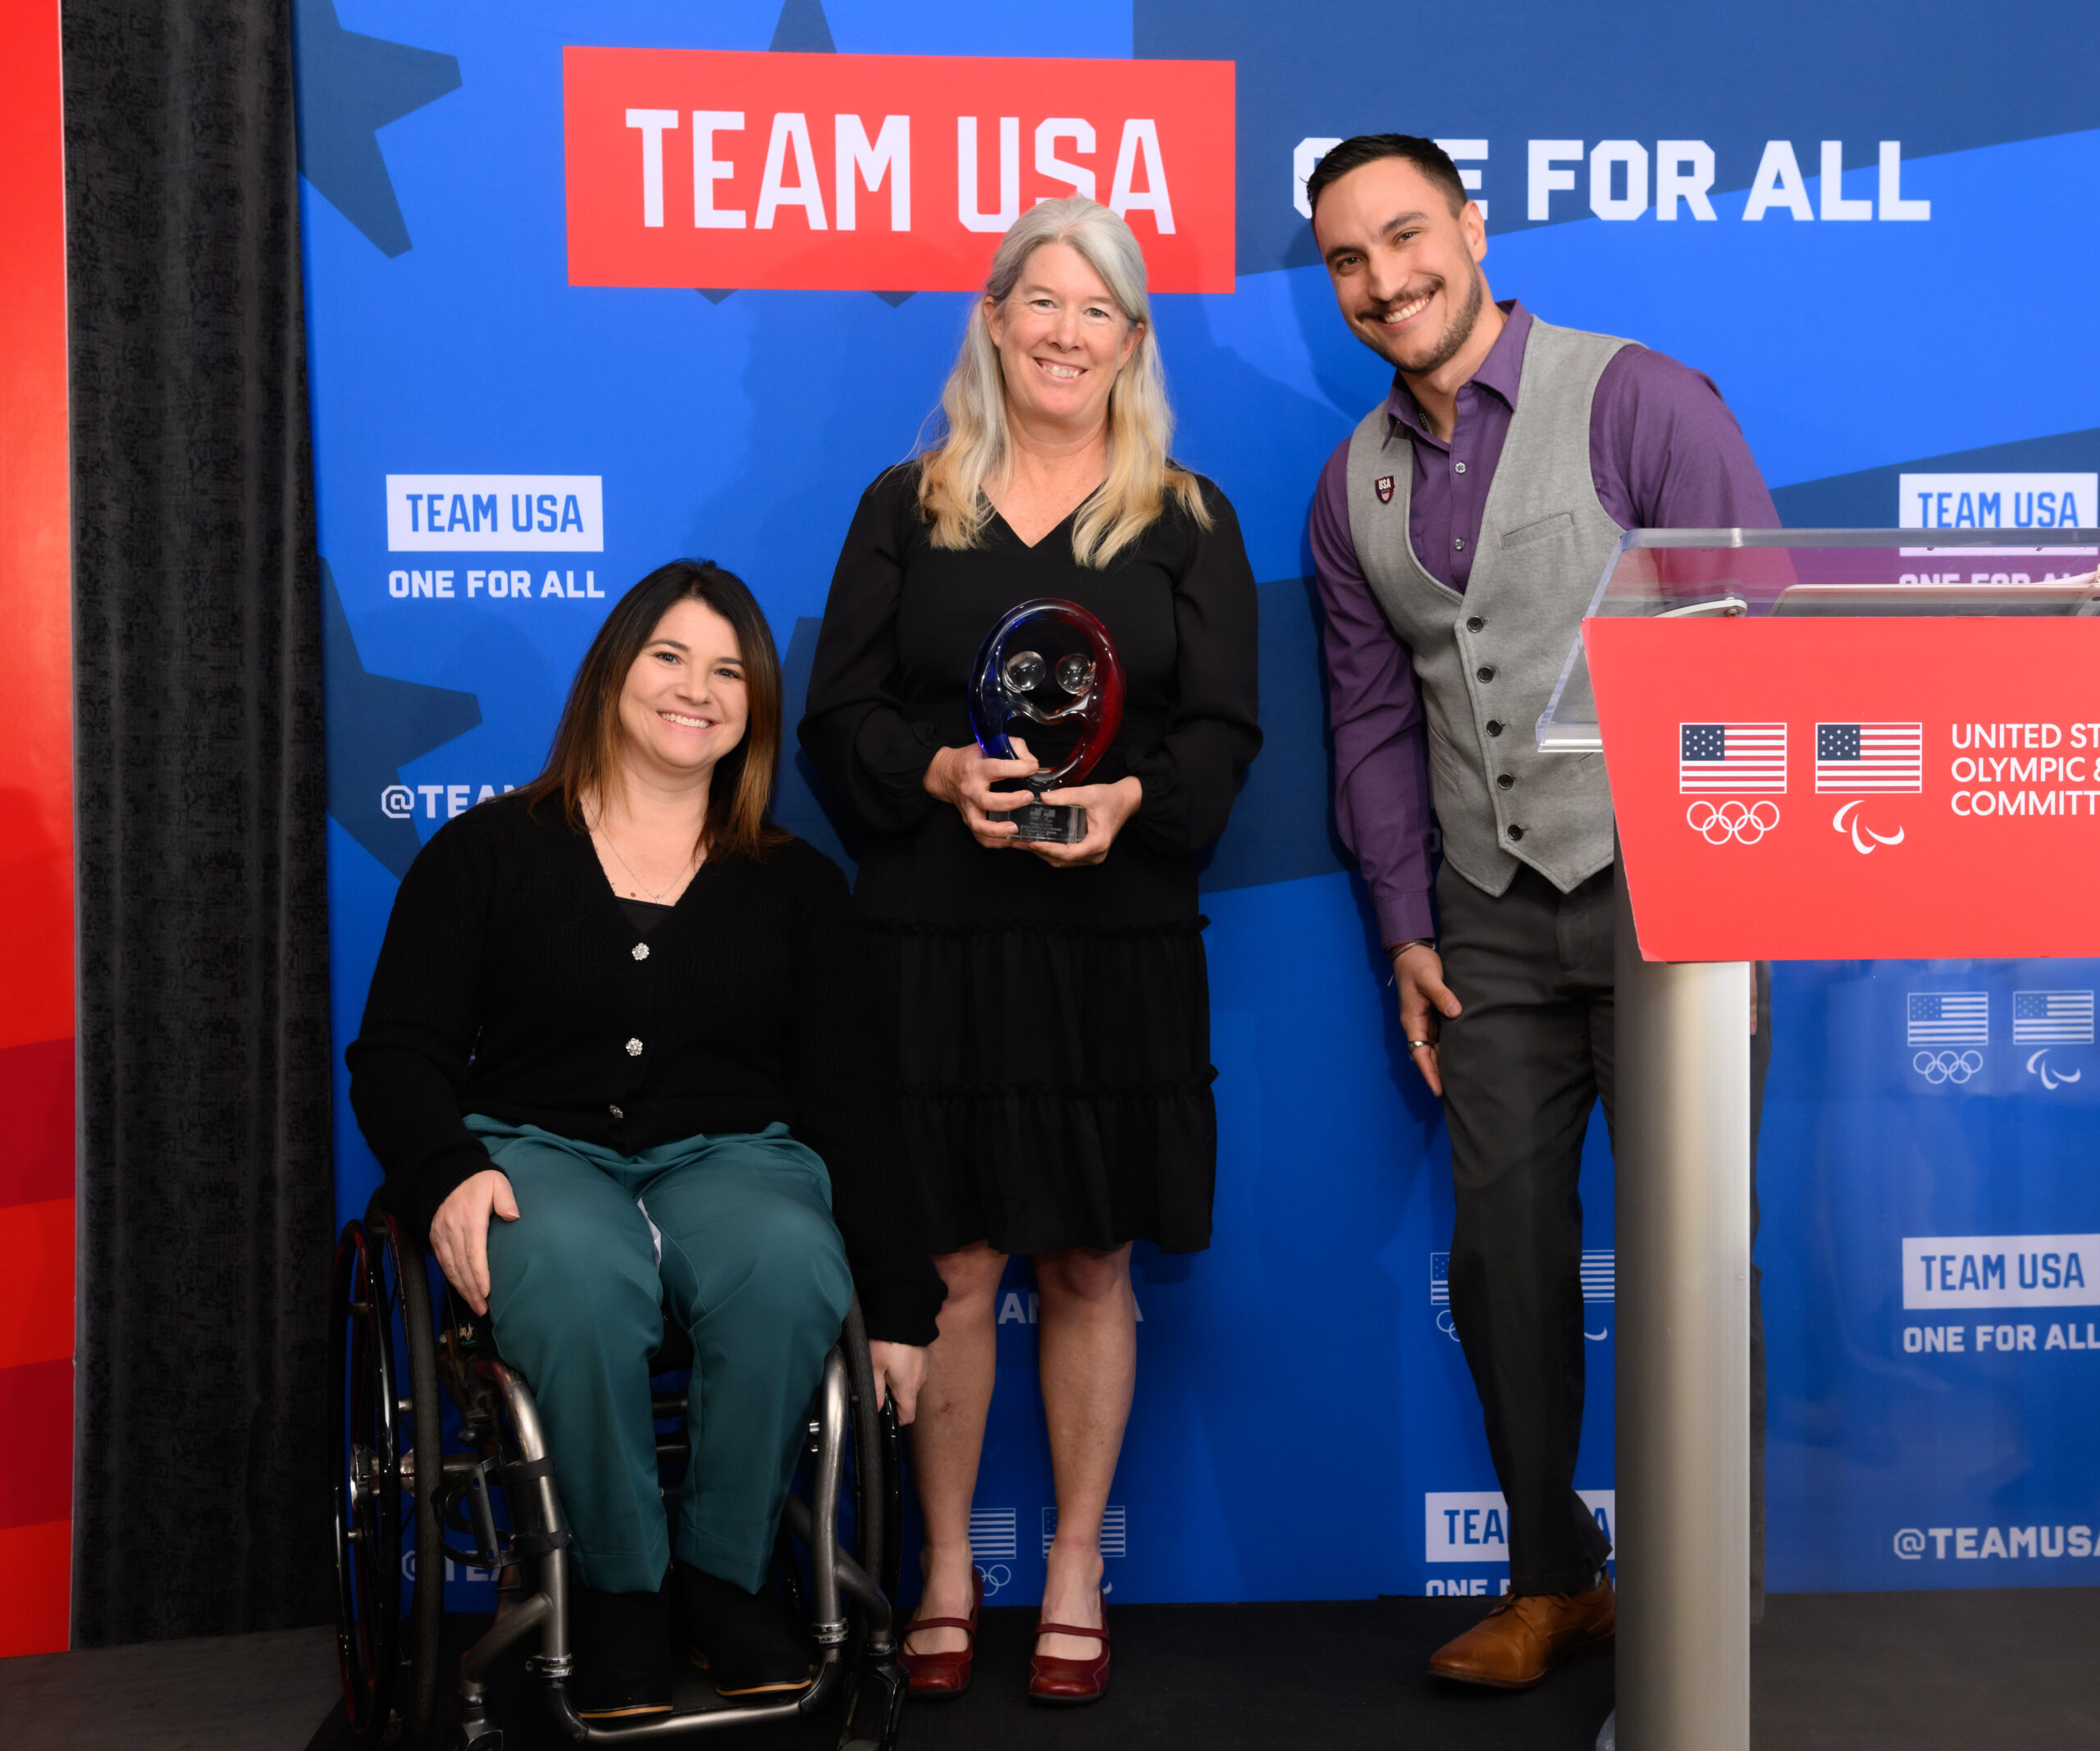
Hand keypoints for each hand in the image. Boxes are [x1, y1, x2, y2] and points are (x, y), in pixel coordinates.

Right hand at [428, 1169, 518, 1315]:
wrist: (447, 1174)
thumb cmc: (477, 1180)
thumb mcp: (496, 1182)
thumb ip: (506, 1199)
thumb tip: (513, 1216)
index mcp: (470, 1218)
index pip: (473, 1252)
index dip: (479, 1274)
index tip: (487, 1291)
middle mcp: (452, 1229)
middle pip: (461, 1266)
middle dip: (472, 1289)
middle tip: (483, 1308)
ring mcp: (441, 1234)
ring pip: (450, 1267)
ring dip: (462, 1288)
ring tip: (475, 1304)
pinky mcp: (435, 1237)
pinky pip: (442, 1262)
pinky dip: (451, 1278)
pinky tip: (461, 1288)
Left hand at [866, 1340, 927, 1423]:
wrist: (905, 1314)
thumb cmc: (887, 1341)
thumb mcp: (874, 1366)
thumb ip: (875, 1390)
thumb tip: (877, 1409)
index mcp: (907, 1387)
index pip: (907, 1416)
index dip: (896, 1420)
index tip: (885, 1414)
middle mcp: (919, 1381)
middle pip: (908, 1399)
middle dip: (893, 1397)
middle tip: (878, 1383)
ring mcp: (924, 1368)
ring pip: (910, 1384)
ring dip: (899, 1381)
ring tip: (884, 1366)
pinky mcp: (924, 1357)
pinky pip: (914, 1371)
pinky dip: (904, 1370)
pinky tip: (894, 1357)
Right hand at [923, 738, 1039, 848]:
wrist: (946, 774)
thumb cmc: (972, 760)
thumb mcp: (991, 746)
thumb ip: (1015, 748)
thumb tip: (1033, 763)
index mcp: (976, 768)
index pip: (997, 768)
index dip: (1018, 768)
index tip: (1032, 768)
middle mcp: (970, 790)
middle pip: (987, 800)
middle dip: (1009, 801)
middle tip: (1028, 797)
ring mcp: (968, 808)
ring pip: (979, 824)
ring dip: (998, 830)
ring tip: (1015, 828)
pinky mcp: (968, 820)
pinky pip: (980, 837)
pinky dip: (996, 842)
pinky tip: (1012, 840)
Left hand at [1023, 774, 1142, 867]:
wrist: (1125, 801)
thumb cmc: (1110, 799)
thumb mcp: (1089, 793)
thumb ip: (1066, 795)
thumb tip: (1042, 798)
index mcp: (1098, 843)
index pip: (1069, 852)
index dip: (1049, 849)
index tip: (1032, 842)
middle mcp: (1095, 855)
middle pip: (1062, 860)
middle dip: (1040, 852)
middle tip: (1019, 842)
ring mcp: (1091, 857)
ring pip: (1062, 862)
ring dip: (1042, 854)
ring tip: (1022, 844)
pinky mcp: (1087, 854)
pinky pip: (1065, 858)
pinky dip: (1050, 852)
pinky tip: (1036, 843)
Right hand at [1393, 943, 1460, 1096]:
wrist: (1412, 951)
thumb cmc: (1417, 965)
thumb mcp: (1429, 978)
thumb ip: (1442, 995)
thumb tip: (1456, 1012)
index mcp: (1412, 1020)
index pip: (1420, 1053)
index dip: (1429, 1073)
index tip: (1438, 1090)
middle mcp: (1417, 1024)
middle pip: (1426, 1055)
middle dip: (1437, 1074)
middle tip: (1453, 1092)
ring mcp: (1425, 1019)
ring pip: (1434, 1048)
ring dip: (1443, 1062)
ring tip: (1459, 1079)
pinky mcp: (1433, 1013)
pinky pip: (1440, 1036)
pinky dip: (1447, 1048)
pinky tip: (1460, 1054)